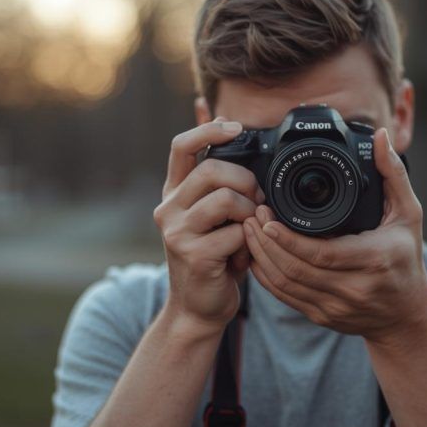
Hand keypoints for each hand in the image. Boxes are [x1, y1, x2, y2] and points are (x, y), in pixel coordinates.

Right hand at [154, 117, 264, 332]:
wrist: (199, 309)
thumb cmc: (216, 258)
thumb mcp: (215, 215)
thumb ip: (219, 178)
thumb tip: (220, 117)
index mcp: (174, 193)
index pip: (181, 146)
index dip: (208, 130)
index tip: (236, 127)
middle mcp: (168, 208)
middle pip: (211, 169)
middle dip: (245, 180)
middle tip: (257, 200)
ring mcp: (177, 232)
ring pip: (226, 199)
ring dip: (250, 212)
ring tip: (250, 231)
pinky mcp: (193, 255)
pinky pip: (236, 233)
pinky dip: (249, 244)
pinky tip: (243, 257)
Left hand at [242, 128, 426, 343]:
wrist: (407, 314)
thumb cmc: (407, 258)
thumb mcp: (409, 213)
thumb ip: (393, 173)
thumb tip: (381, 137)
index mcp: (373, 260)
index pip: (320, 253)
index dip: (288, 238)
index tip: (267, 217)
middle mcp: (353, 288)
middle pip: (295, 270)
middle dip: (266, 243)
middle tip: (251, 217)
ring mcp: (335, 307)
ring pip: (285, 286)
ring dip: (261, 258)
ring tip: (249, 231)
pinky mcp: (322, 317)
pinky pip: (286, 298)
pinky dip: (267, 277)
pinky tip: (256, 257)